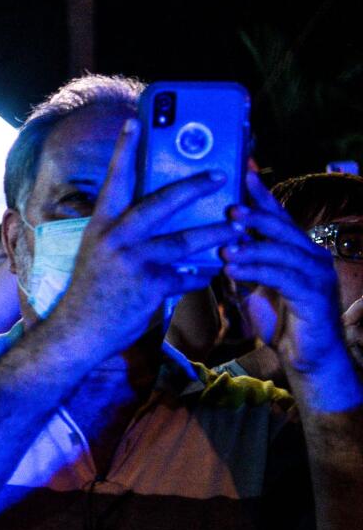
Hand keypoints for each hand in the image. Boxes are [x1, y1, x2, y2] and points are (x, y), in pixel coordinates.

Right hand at [44, 120, 246, 362]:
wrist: (78, 331)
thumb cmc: (91, 292)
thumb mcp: (98, 253)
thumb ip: (123, 232)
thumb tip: (158, 215)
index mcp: (100, 225)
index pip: (114, 180)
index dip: (125, 151)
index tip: (135, 123)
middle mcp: (114, 238)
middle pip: (161, 202)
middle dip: (194, 187)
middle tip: (221, 175)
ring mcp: (132, 261)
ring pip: (185, 240)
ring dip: (216, 233)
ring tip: (238, 226)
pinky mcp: (149, 285)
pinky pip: (187, 275)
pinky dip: (202, 274)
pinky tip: (213, 271)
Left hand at [223, 171, 362, 407]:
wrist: (305, 356)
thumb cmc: (280, 319)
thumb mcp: (254, 287)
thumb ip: (241, 266)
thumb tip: (214, 247)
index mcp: (296, 249)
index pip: (278, 216)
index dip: (262, 195)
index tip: (243, 172)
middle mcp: (311, 254)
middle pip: (282, 227)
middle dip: (256, 215)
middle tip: (230, 209)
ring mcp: (316, 273)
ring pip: (282, 250)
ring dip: (252, 246)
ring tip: (225, 246)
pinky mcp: (313, 294)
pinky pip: (282, 276)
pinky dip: (257, 271)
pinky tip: (233, 270)